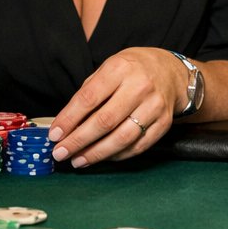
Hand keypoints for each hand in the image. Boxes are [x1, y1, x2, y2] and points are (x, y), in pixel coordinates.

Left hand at [49, 47, 186, 167]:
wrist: (172, 72)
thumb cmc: (133, 70)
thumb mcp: (109, 68)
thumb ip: (89, 93)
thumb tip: (66, 123)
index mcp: (120, 69)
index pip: (89, 98)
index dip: (69, 119)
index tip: (55, 135)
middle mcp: (140, 87)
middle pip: (104, 121)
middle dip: (79, 141)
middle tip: (61, 152)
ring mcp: (154, 106)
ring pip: (122, 138)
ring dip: (96, 154)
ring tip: (78, 160)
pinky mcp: (164, 123)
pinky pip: (138, 146)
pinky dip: (117, 155)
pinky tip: (102, 157)